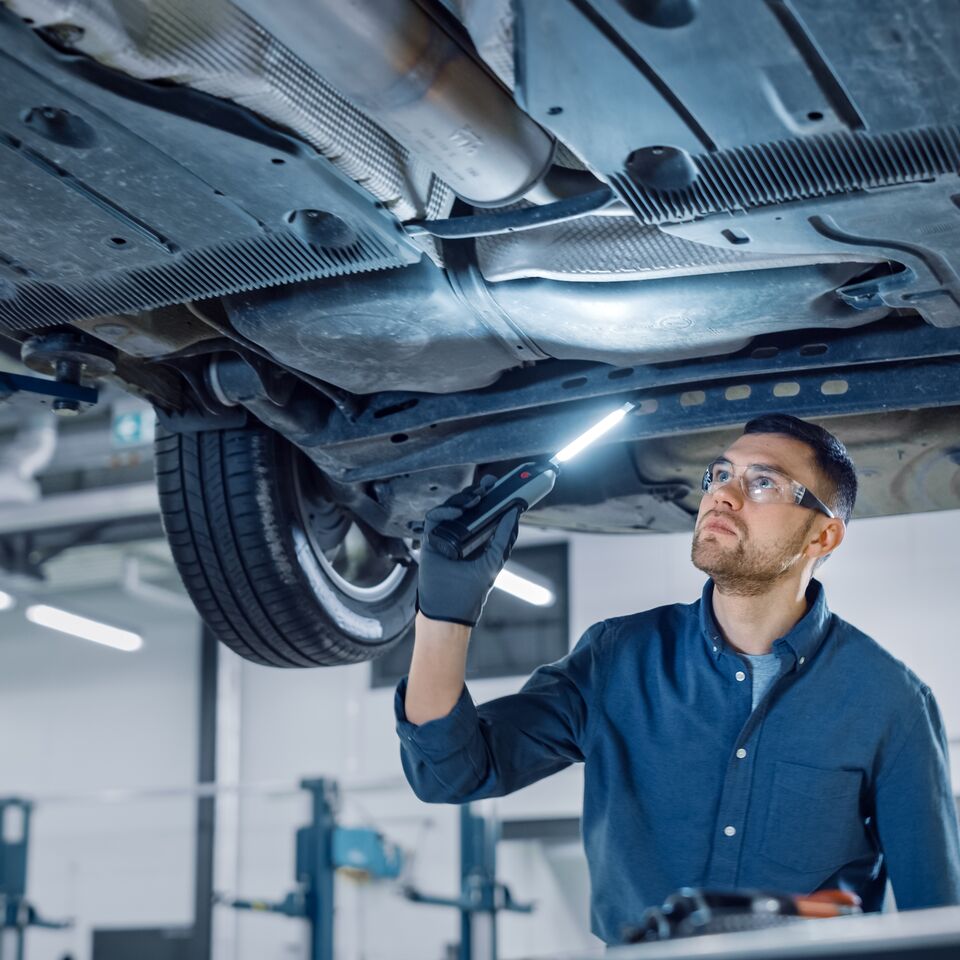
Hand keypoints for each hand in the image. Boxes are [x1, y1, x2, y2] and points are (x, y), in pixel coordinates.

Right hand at [417, 475, 520, 626]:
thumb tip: (514, 515)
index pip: (482, 513)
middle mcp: (459, 537)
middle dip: (477, 494)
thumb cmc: (468, 594)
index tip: (501, 487)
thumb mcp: (491, 562)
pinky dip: (444, 512)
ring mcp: (444, 538)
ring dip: (462, 500)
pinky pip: (434, 519)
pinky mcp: (430, 541)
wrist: (447, 612)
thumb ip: (503, 539)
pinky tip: (457, 513)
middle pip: (466, 507)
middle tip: (489, 486)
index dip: (491, 499)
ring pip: (450, 509)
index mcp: (476, 541)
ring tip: (475, 499)